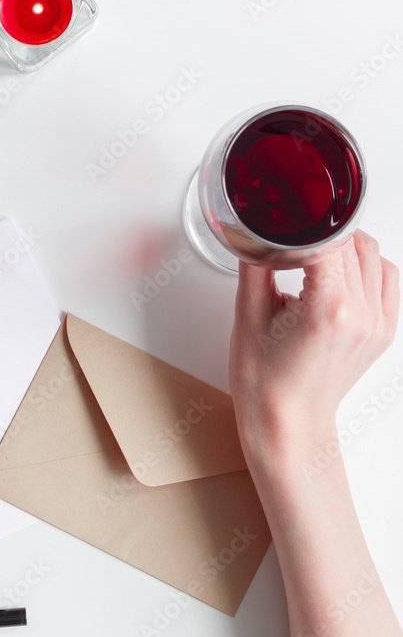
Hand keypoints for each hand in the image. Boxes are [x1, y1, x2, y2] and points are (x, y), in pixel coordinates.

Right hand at [228, 230, 398, 461]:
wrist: (286, 425)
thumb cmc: (265, 382)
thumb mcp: (248, 314)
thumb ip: (256, 262)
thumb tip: (256, 228)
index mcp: (331, 309)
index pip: (329, 239)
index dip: (306, 220)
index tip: (289, 212)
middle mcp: (363, 315)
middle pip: (352, 242)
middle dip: (321, 233)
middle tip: (291, 236)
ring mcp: (379, 324)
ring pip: (373, 254)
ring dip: (345, 245)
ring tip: (313, 257)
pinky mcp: (384, 331)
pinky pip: (387, 277)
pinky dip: (366, 265)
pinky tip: (339, 272)